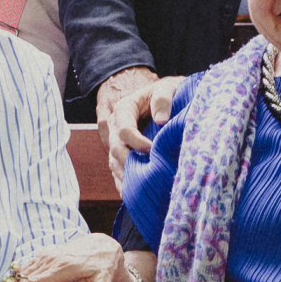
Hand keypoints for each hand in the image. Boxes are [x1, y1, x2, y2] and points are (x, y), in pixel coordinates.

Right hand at [95, 68, 180, 183]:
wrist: (162, 94)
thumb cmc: (166, 91)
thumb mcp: (166, 87)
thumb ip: (163, 99)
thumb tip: (161, 120)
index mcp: (124, 109)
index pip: (124, 129)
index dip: (137, 142)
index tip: (152, 150)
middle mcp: (115, 125)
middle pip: (116, 149)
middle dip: (128, 163)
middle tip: (144, 176)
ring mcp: (117, 140)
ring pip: (114, 162)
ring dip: (124, 177)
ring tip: (137, 191)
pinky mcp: (122, 152)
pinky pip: (117, 169)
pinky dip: (123, 182)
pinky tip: (131, 194)